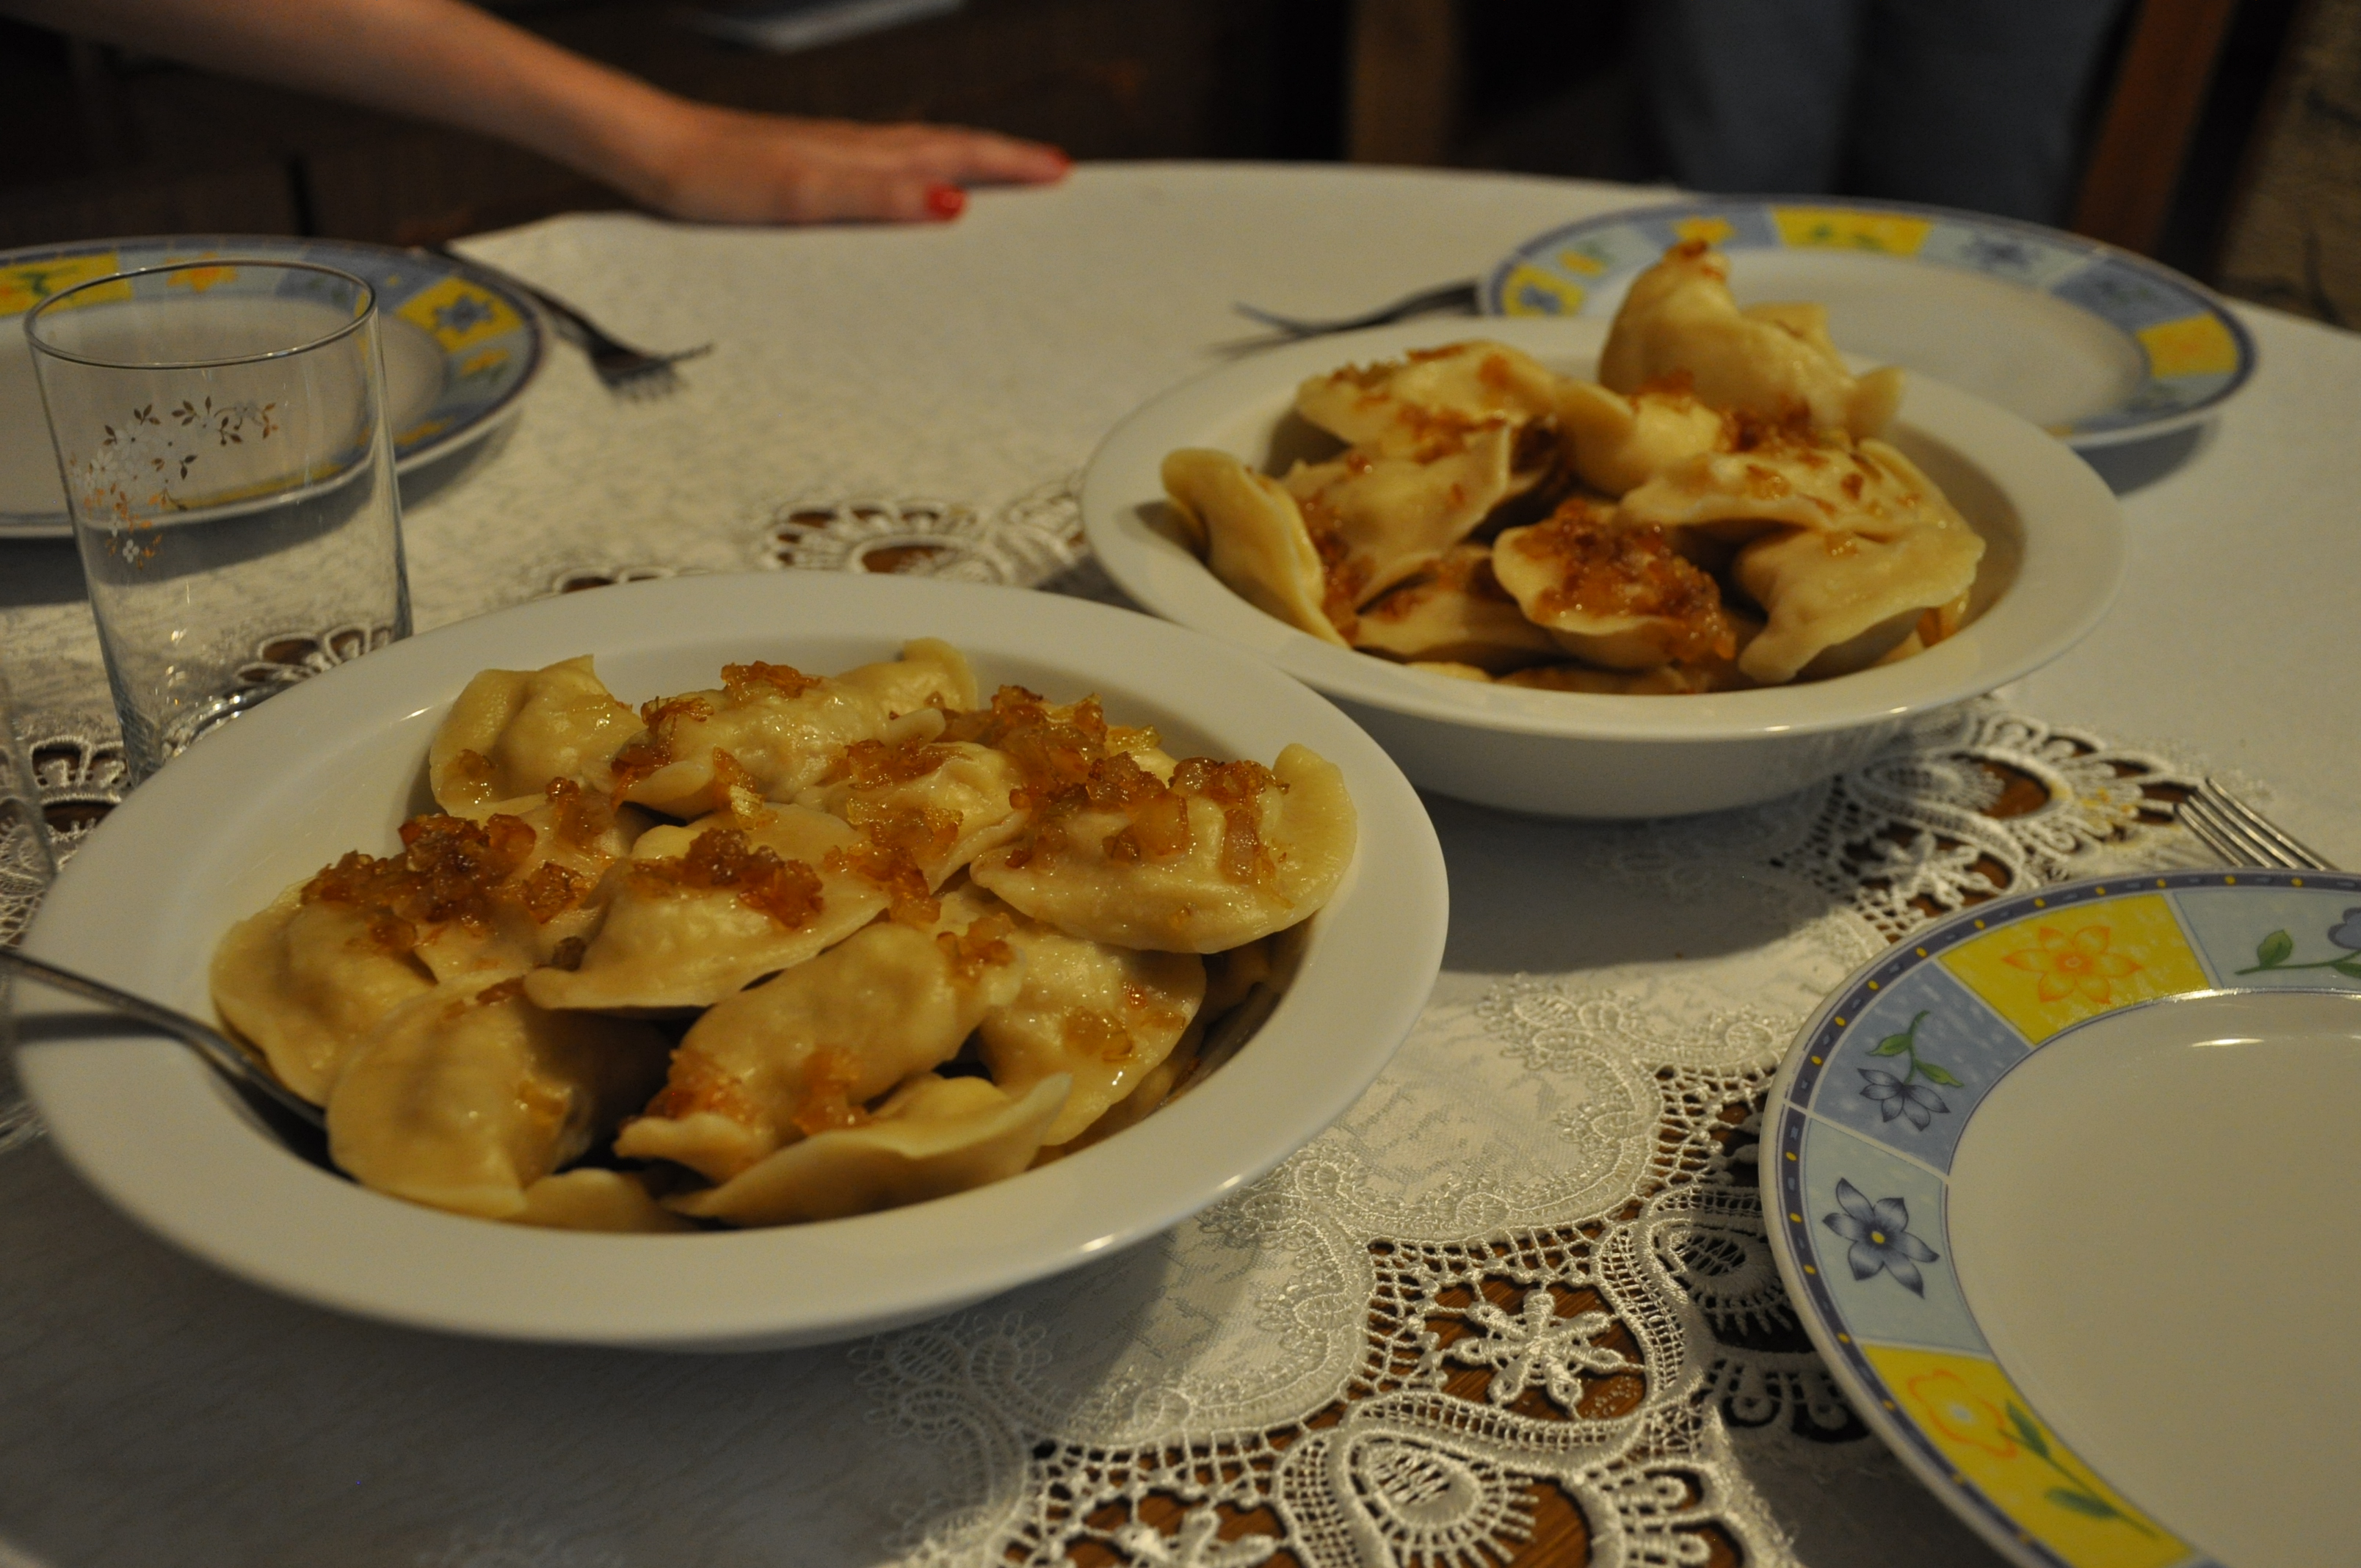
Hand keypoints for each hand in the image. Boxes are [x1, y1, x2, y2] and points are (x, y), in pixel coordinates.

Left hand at [627, 104, 1068, 223]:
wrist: (652, 154)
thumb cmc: (718, 177)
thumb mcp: (805, 194)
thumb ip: (880, 197)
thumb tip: (954, 203)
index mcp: (868, 153)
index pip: (959, 153)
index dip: (1012, 163)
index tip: (1060, 171)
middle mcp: (856, 147)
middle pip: (948, 147)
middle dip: (1003, 160)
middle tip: (1050, 172)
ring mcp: (830, 154)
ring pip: (916, 154)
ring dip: (963, 164)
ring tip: (995, 180)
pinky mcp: (802, 168)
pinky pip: (881, 169)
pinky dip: (914, 177)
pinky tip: (902, 192)